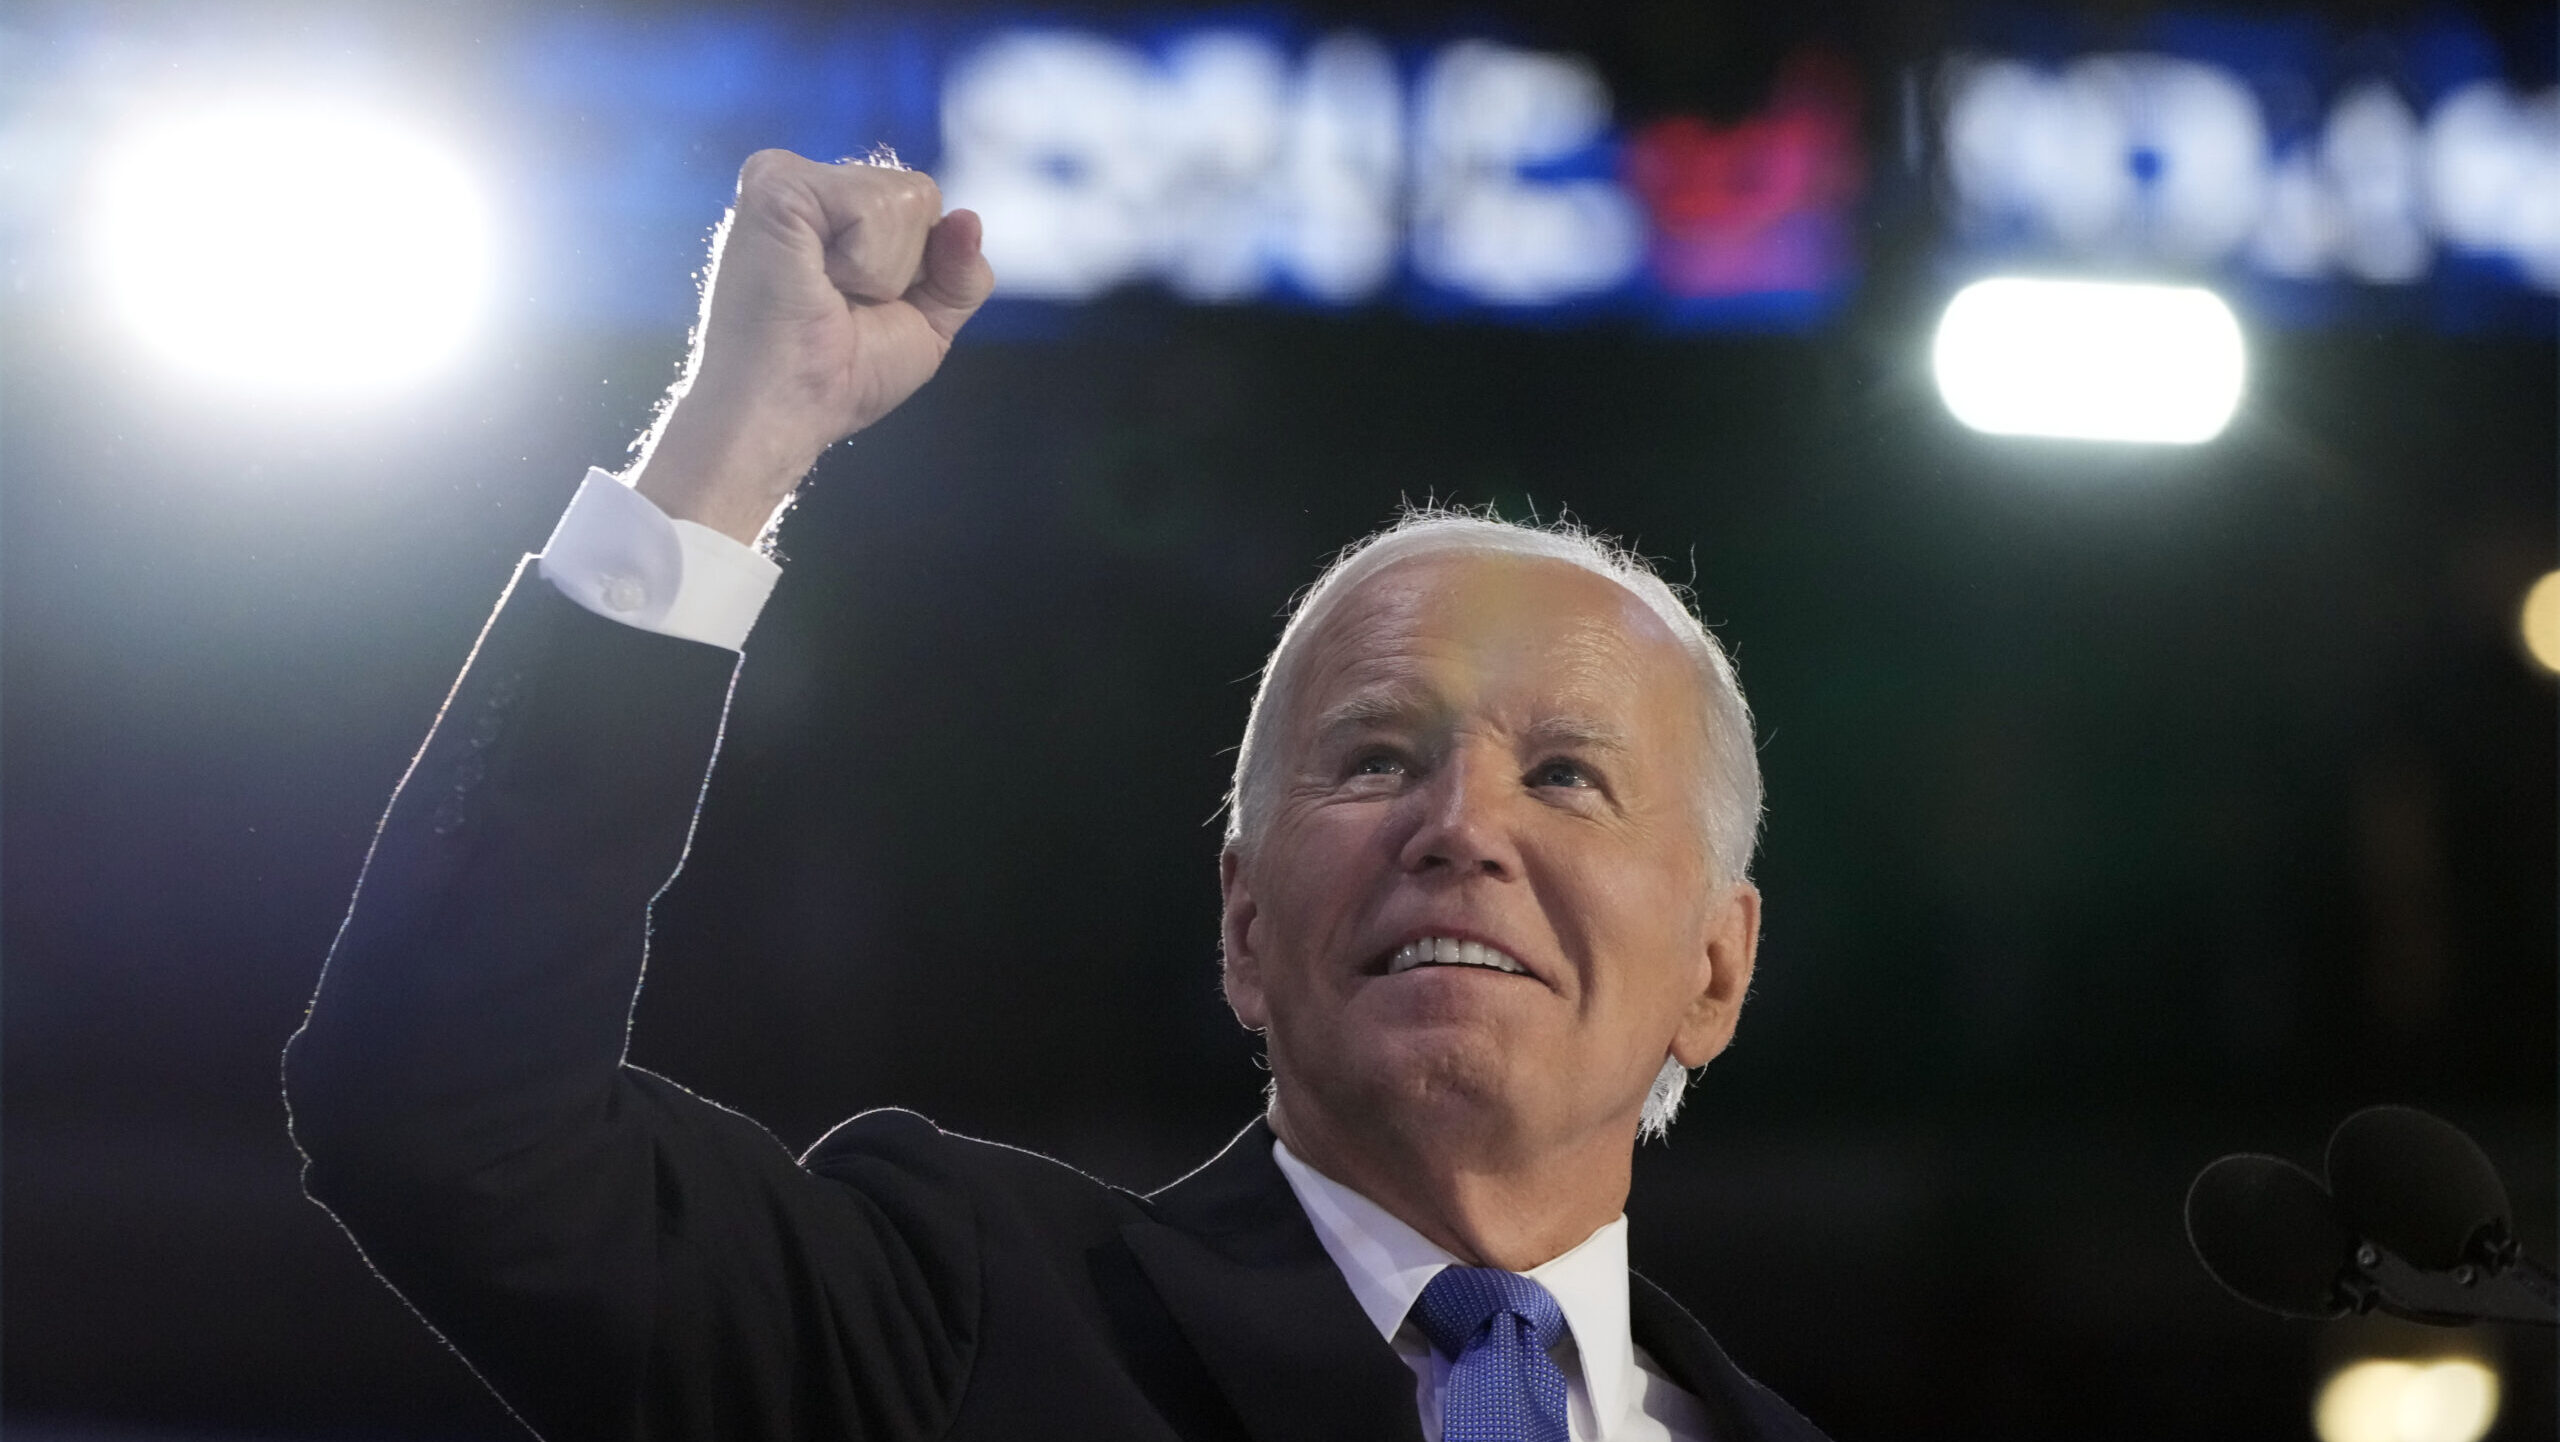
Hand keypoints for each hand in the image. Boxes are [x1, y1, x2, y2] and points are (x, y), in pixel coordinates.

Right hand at [628, 150, 994, 544]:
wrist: (790, 408)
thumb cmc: (840, 377)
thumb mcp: (927, 324)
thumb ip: (961, 273)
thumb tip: (968, 218)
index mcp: (835, 211)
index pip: (923, 204)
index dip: (920, 266)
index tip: (864, 305)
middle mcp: (810, 186)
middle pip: (921, 195)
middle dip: (904, 266)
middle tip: (841, 302)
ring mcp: (787, 176)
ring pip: (905, 198)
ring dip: (881, 270)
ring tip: (826, 294)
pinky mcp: (775, 183)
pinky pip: (871, 204)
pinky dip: (863, 260)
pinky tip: (818, 280)